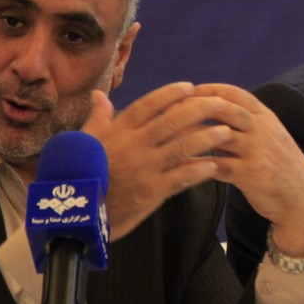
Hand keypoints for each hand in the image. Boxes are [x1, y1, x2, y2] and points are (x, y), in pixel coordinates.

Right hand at [81, 84, 227, 239]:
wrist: (77, 216)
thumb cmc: (82, 175)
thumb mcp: (85, 142)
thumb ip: (97, 118)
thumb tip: (99, 94)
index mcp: (117, 131)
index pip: (148, 105)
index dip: (170, 94)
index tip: (190, 87)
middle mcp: (133, 145)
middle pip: (172, 121)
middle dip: (199, 109)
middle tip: (219, 103)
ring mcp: (145, 168)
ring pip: (182, 146)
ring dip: (208, 137)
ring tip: (226, 131)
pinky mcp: (152, 191)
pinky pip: (182, 177)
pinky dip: (199, 170)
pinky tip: (214, 165)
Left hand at [182, 84, 303, 256]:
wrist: (302, 198)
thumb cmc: (280, 166)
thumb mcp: (270, 136)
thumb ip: (247, 123)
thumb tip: (214, 109)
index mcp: (266, 117)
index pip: (235, 94)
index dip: (209, 90)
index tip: (186, 91)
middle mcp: (262, 130)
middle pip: (225, 109)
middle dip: (197, 106)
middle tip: (171, 109)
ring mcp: (257, 151)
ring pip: (219, 136)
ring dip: (193, 135)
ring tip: (170, 137)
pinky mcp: (251, 174)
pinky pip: (218, 166)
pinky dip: (198, 164)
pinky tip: (180, 165)